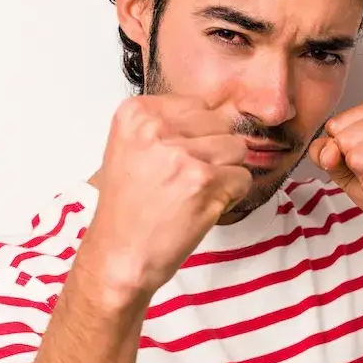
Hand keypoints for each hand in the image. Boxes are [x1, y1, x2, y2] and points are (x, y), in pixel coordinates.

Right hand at [82, 94, 250, 301]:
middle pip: (221, 125)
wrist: (119, 256)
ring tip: (195, 194)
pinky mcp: (204, 182)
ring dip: (226, 174)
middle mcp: (156, 128)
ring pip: (237, 149)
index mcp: (136, 114)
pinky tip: (203, 208)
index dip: (198, 136)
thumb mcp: (132, 150)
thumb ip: (168, 126)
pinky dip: (232, 196)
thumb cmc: (128, 210)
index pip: (197, 106)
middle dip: (215, 154)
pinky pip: (244, 178)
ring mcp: (181, 155)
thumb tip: (217, 116)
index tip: (176, 162)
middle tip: (187, 182)